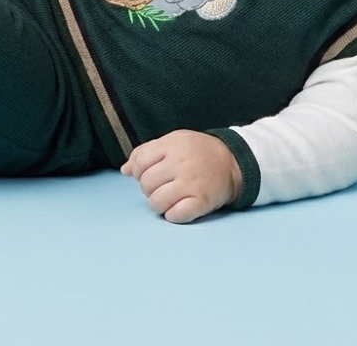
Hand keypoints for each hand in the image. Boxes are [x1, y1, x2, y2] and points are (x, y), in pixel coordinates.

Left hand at [120, 130, 242, 223]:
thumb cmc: (197, 151)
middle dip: (149, 188)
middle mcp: (180, 163)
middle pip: (146, 184)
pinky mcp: (201, 201)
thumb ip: (146, 152)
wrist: (232, 162)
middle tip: (163, 186)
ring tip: (170, 197)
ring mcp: (191, 183)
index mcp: (171, 145)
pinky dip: (173, 215)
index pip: (139, 162)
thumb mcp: (172, 142)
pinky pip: (174, 216)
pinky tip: (180, 206)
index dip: (139, 171)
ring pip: (156, 203)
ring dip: (160, 204)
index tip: (150, 173)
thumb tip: (124, 170)